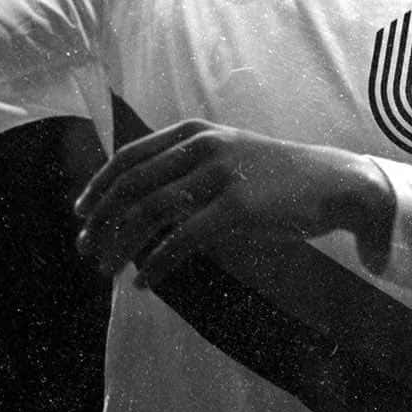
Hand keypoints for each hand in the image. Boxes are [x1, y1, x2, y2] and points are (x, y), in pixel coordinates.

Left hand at [74, 121, 393, 289]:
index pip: (130, 156)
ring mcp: (219, 174)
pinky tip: (144, 280)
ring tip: (107, 270)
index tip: (80, 212)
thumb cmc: (272, 176)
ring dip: (123, 244)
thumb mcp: (224, 154)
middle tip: (85, 248)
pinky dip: (158, 262)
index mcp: (192, 132)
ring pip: (152, 211)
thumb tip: (138, 198)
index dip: (99, 185)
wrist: (330, 182)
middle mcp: (200, 146)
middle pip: (133, 183)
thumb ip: (184, 166)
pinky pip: (184, 238)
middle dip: (102, 218)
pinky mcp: (238, 207)